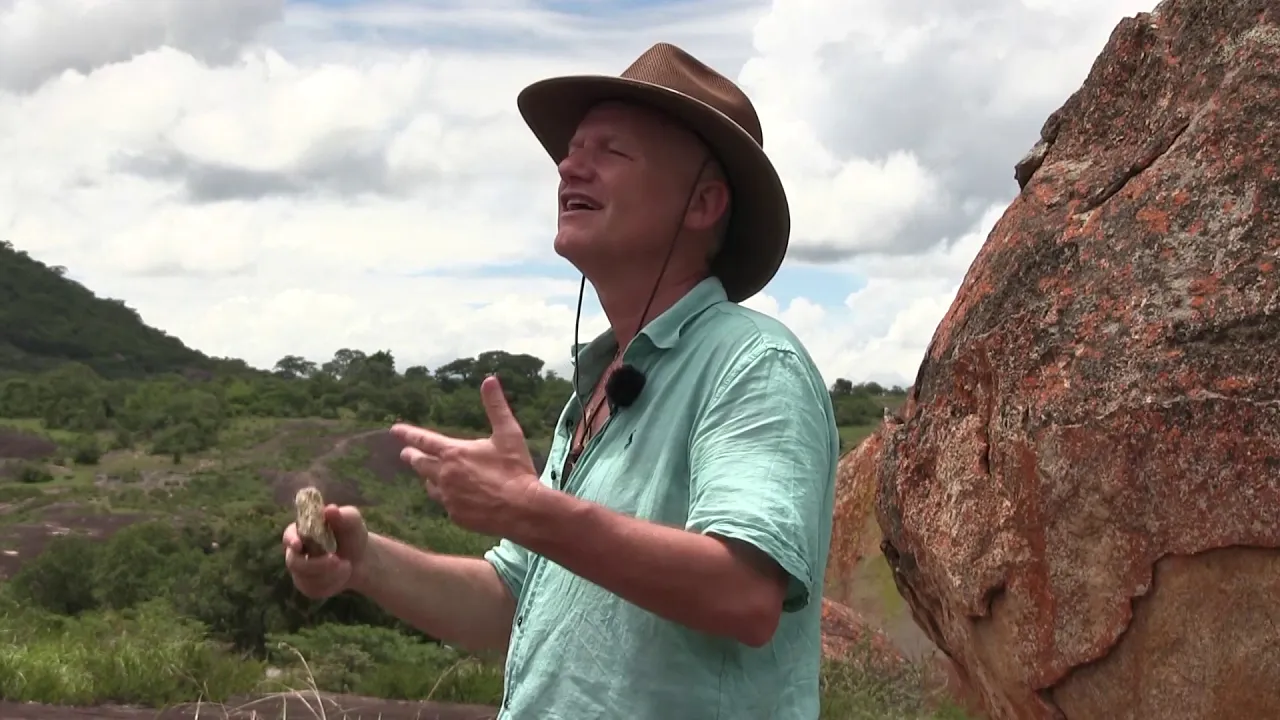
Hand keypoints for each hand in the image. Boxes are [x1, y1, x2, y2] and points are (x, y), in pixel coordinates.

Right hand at [282, 504, 369, 598]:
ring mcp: (299, 570)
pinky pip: (314, 589)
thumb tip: (330, 510)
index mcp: (302, 531)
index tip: (299, 545)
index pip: (289, 535)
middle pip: (295, 562)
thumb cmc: (352, 535)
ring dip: (330, 575)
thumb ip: (342, 515)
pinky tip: (343, 576)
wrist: (361, 559)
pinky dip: (332, 584)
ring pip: (306, 578)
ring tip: (348, 567)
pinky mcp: (307, 585)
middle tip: (340, 562)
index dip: (291, 540)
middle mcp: (296, 551)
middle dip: (318, 565)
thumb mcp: (352, 522)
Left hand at [391, 375, 541, 535]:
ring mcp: (449, 497)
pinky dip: (446, 496)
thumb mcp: (508, 433)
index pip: (424, 440)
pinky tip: (453, 496)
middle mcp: (445, 475)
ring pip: (430, 485)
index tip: (394, 430)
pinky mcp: (456, 515)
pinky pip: (445, 503)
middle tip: (406, 454)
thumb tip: (489, 379)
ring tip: (428, 475)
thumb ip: (496, 406)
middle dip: (412, 456)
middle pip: (420, 464)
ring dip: (428, 477)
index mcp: (454, 453)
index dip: (408, 434)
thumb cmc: (516, 470)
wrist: (522, 509)